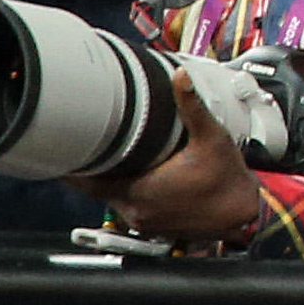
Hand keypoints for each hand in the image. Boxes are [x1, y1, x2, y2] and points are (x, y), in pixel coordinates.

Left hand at [88, 69, 273, 244]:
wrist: (244, 213)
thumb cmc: (227, 178)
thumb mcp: (211, 137)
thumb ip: (191, 107)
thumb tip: (180, 77)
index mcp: (139, 191)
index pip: (87, 183)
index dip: (72, 168)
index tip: (60, 152)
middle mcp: (135, 210)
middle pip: (97, 189)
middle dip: (93, 169)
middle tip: (84, 146)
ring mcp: (143, 222)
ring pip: (113, 199)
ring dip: (110, 181)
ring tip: (109, 158)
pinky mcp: (153, 227)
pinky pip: (129, 208)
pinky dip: (127, 193)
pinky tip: (137, 177)